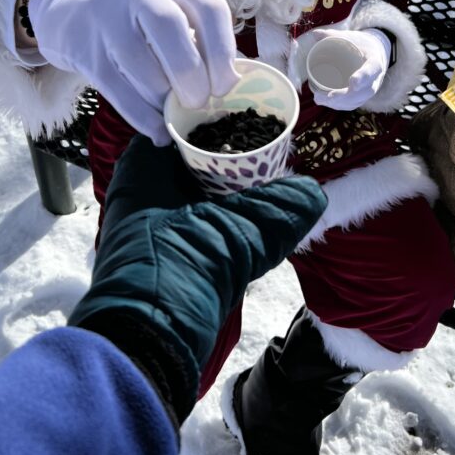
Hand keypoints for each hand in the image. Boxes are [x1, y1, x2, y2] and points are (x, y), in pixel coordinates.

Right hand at [28, 0, 239, 144]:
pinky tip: (159, 131)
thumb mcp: (168, 7)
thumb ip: (199, 37)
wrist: (70, 7)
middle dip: (192, 74)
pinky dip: (143, 118)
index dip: (224, 51)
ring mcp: (108, 22)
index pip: (209, 7)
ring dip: (164, 99)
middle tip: (200, 103)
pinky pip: (118, 91)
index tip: (226, 85)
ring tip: (176, 115)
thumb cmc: (137, 16)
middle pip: (170, 28)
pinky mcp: (87, 53)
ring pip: (141, 65)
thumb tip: (232, 83)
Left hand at [68, 136, 326, 421]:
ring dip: (232, 187)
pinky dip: (228, 216)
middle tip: (272, 143)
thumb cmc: (179, 273)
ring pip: (199, 190)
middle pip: (192, 157)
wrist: (147, 345)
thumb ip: (279, 210)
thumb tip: (313, 194)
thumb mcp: (237, 234)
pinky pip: (204, 219)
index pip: (180, 124)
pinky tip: (258, 216)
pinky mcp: (169, 251)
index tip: (252, 109)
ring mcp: (153, 222)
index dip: (216, 115)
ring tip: (273, 174)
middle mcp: (141, 189)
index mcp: (143, 168)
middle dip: (230, 152)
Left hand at [308, 27, 391, 110]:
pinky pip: (355, 104)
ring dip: (339, 103)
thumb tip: (314, 34)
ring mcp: (370, 88)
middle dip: (345, 96)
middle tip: (327, 96)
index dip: (363, 77)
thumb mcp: (350, 37)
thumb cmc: (361, 44)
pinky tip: (327, 104)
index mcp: (375, 61)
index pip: (372, 70)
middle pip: (363, 91)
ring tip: (320, 99)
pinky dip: (341, 106)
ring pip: (358, 100)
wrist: (375, 52)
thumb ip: (332, 35)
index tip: (352, 83)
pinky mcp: (364, 95)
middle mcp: (375, 78)